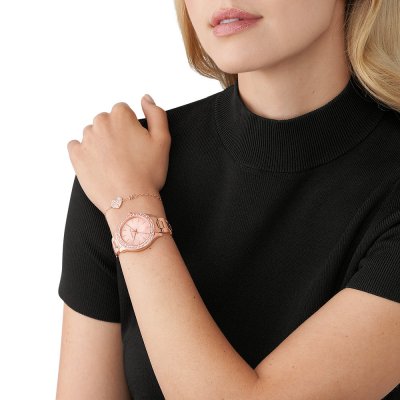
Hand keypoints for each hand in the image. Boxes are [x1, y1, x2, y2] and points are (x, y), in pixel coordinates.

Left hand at [67, 95, 170, 213]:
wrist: (130, 200)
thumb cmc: (149, 172)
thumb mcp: (163, 140)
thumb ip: (156, 113)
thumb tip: (145, 98)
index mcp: (120, 115)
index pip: (122, 111)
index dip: (131, 127)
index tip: (136, 144)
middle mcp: (100, 122)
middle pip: (106, 121)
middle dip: (114, 133)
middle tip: (126, 155)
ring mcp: (86, 139)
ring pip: (92, 134)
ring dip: (100, 143)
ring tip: (113, 163)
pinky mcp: (76, 156)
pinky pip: (76, 146)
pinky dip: (84, 152)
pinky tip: (97, 164)